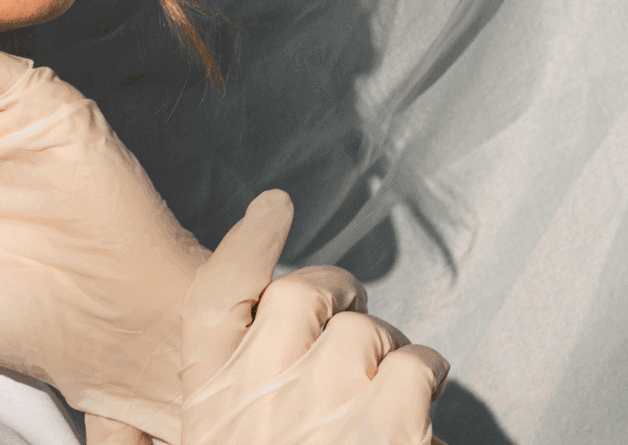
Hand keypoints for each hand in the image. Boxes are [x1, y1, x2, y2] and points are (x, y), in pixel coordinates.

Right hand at [87, 190, 449, 444]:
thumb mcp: (225, 438)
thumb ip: (215, 411)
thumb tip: (200, 387)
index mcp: (211, 404)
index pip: (213, 301)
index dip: (246, 246)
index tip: (275, 206)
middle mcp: (259, 393)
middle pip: (302, 295)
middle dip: (337, 298)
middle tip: (353, 327)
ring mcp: (322, 405)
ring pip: (368, 330)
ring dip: (387, 353)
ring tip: (386, 397)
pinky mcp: (388, 427)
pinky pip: (420, 365)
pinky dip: (428, 381)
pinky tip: (418, 418)